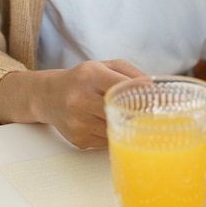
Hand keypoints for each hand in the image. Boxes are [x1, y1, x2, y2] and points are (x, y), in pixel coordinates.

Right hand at [0, 60, 145, 148]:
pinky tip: (117, 126)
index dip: (142, 93)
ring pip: (117, 128)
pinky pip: (108, 140)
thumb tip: (155, 88)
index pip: (121, 85)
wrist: (48, 96)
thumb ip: (132, 73)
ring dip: (129, 125)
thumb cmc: (82, 80)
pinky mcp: (79, 139)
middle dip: (139, 112)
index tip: (157, 97)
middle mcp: (80, 98)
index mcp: (89, 76)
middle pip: (121, 110)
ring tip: (137, 119)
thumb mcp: (105, 66)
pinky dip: (117, 134)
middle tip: (153, 113)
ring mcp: (78, 121)